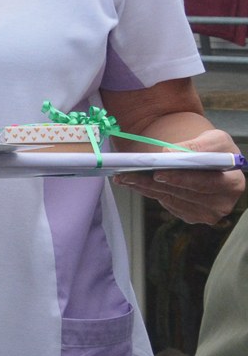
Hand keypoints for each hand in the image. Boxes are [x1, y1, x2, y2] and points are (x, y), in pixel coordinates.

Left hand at [115, 130, 244, 225]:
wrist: (207, 160)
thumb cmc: (212, 149)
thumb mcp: (213, 139)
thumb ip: (199, 146)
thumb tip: (170, 154)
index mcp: (233, 183)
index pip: (206, 183)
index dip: (182, 179)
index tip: (158, 173)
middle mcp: (222, 203)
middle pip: (182, 194)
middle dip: (154, 183)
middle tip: (128, 174)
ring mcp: (206, 213)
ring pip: (169, 199)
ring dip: (144, 187)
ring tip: (122, 176)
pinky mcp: (191, 216)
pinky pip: (165, 203)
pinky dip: (147, 192)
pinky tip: (132, 183)